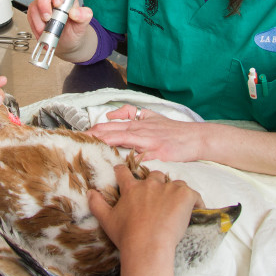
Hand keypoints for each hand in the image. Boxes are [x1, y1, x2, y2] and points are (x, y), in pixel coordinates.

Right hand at [26, 0, 94, 58]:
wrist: (67, 43)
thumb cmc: (74, 30)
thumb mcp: (83, 24)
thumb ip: (84, 16)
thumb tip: (76, 12)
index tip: (59, 2)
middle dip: (45, 2)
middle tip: (49, 16)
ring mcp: (42, 3)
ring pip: (35, 2)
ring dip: (40, 18)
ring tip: (48, 27)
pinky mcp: (34, 13)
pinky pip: (30, 15)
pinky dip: (36, 25)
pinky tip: (43, 30)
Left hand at [87, 104, 203, 161]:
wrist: (196, 138)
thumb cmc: (173, 130)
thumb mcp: (151, 116)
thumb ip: (131, 113)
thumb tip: (110, 114)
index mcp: (138, 124)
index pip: (111, 126)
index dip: (95, 130)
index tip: (80, 135)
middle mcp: (142, 131)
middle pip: (114, 131)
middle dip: (96, 136)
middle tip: (80, 140)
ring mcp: (150, 142)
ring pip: (126, 139)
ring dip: (109, 141)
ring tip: (94, 144)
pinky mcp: (160, 153)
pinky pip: (144, 156)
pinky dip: (132, 158)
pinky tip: (122, 162)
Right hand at [88, 164, 202, 275]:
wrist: (148, 246)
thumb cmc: (127, 236)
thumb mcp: (106, 220)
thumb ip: (97, 204)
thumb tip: (89, 192)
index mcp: (131, 188)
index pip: (125, 172)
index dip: (123, 171)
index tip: (123, 171)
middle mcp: (150, 184)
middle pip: (155, 175)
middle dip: (156, 182)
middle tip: (158, 196)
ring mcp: (168, 189)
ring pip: (175, 183)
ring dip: (175, 191)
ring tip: (177, 205)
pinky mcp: (184, 196)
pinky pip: (193, 194)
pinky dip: (195, 201)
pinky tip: (195, 210)